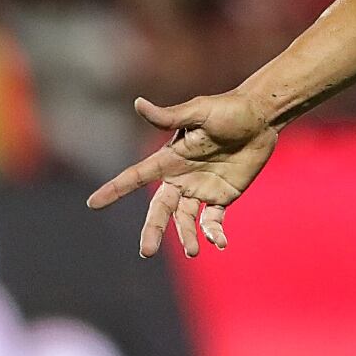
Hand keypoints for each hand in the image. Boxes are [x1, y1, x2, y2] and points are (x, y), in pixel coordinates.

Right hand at [86, 93, 278, 256]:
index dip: (115, 189)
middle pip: (160, 209)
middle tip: (146, 252)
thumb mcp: (199, 111)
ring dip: (186, 237)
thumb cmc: (230, 109)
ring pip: (185, 220)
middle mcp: (181, 177)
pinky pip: (213, 220)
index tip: (93, 203)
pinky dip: (214, 233)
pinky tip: (220, 243)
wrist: (263, 117)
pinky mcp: (223, 196)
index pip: (136, 177)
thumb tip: (138, 103)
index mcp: (170, 159)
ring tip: (193, 251)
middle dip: (152, 230)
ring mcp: (201, 189)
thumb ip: (169, 116)